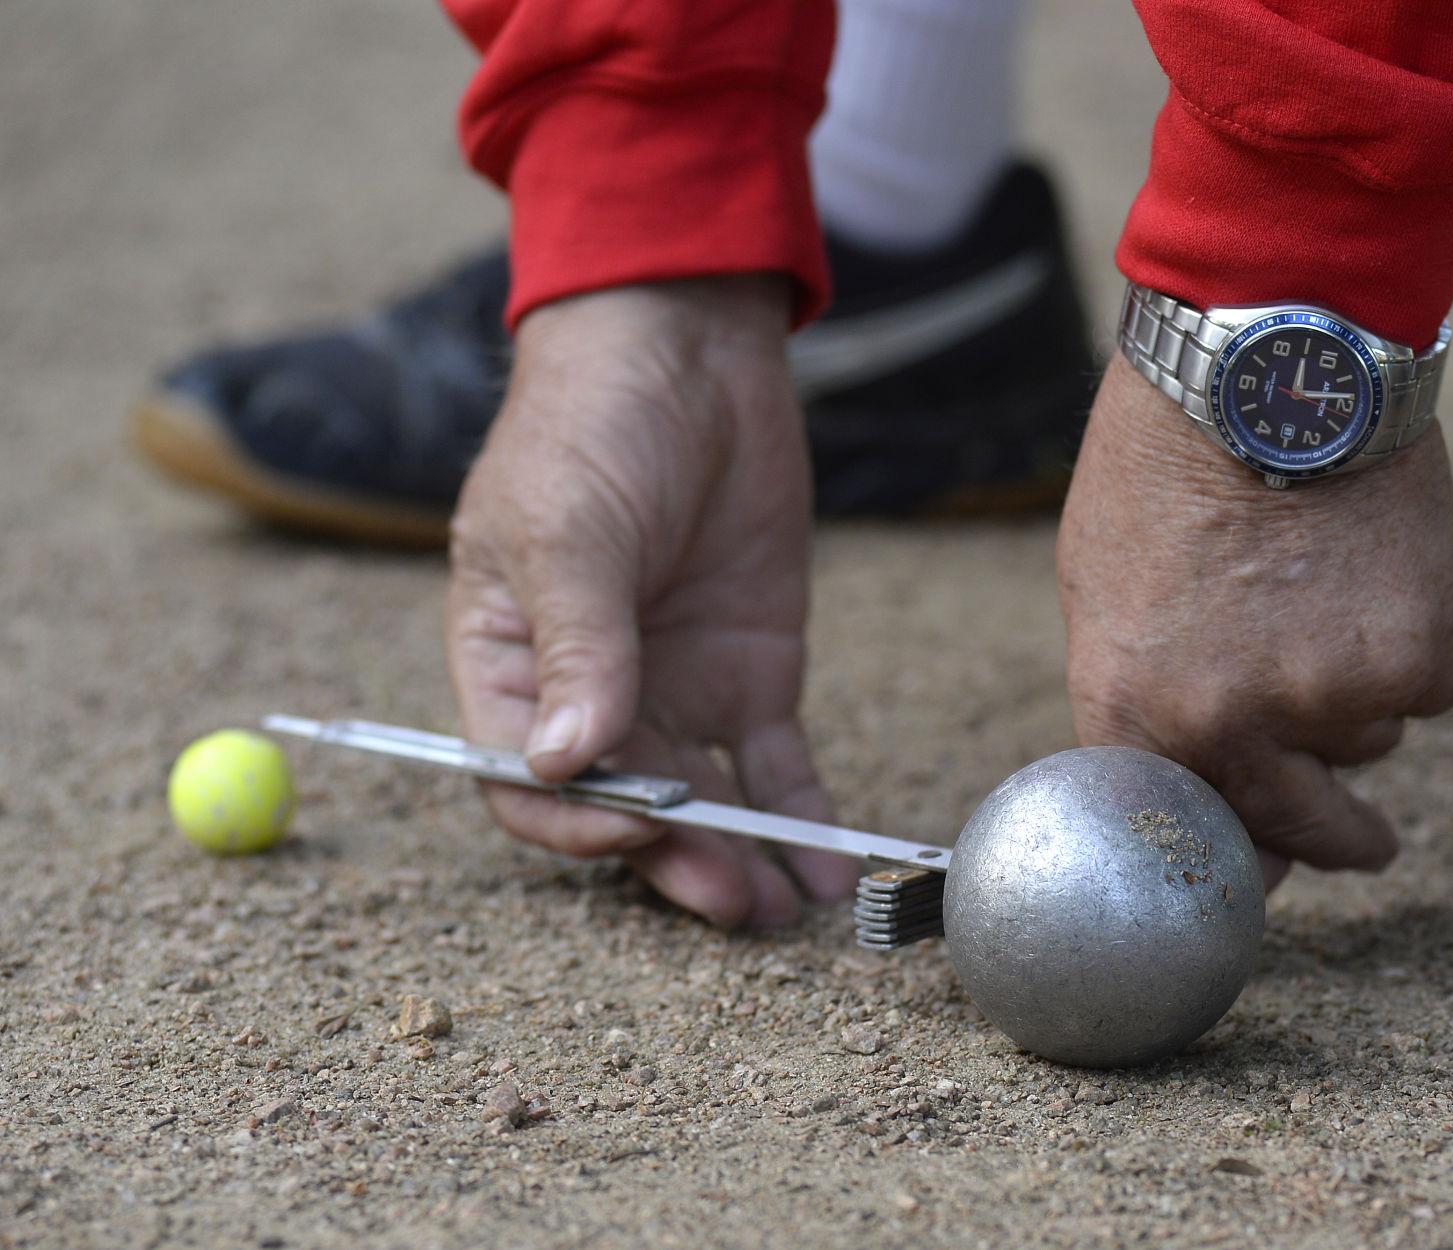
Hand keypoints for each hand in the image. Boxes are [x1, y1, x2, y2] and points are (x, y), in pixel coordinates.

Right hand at [445, 276, 858, 927]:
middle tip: (729, 899)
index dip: (573, 820)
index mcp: (509, 666)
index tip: (633, 830)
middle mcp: (589, 698)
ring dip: (737, 860)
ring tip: (784, 906)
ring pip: (700, 806)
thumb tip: (565, 763)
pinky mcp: (752, 677)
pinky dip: (800, 819)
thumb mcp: (570, 527)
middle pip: (621, 809)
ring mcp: (674, 692)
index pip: (523, 779)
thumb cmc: (593, 425)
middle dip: (672, 860)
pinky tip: (830, 865)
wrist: (692, 350)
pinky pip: (774, 769)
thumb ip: (578, 646)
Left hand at [1057, 358, 1452, 886]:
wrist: (1260, 368)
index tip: (1262, 875)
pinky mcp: (1417, 658)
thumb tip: (1190, 769)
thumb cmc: (1163, 468)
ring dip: (1357, 699)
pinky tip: (1379, 576)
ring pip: (1368, 745)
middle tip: (1359, 843)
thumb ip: (1146, 696)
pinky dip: (1416, 648)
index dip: (1226, 859)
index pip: (1179, 833)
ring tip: (1326, 598)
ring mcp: (1327, 700)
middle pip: (1295, 831)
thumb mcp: (1102, 593)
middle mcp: (1226, 727)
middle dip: (1331, 844)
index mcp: (1131, 712)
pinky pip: (1430, 690)